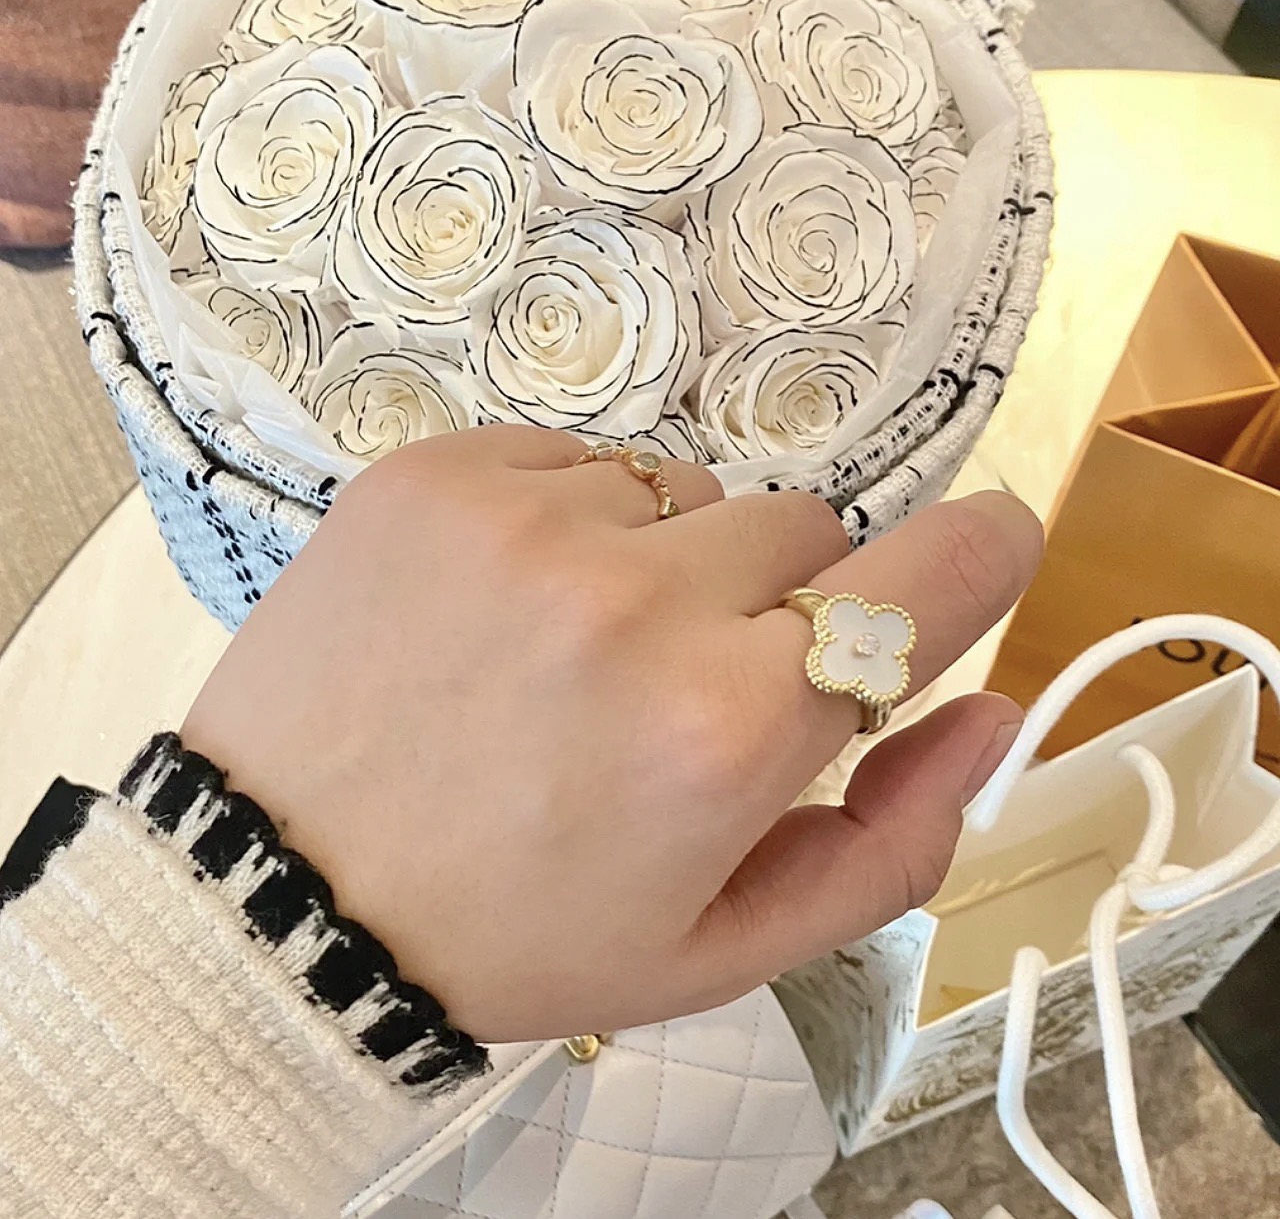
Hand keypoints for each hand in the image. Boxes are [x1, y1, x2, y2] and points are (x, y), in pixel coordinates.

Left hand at [183, 425, 1041, 1041]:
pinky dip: (572, 520)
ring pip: (690, 490)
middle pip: (807, 528)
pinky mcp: (442, 469)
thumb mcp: (722, 946)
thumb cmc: (514, 935)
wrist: (278, 893)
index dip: (983, 553)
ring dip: (668, 560)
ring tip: (573, 654)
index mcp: (731, 726)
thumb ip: (893, 840)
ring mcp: (532, 515)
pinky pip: (579, 457)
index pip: (935, 577)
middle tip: (685, 686)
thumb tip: (992, 713)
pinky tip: (504, 608)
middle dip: (776, 603)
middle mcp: (643, 597)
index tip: (986, 548)